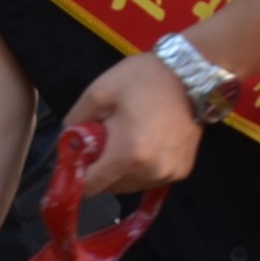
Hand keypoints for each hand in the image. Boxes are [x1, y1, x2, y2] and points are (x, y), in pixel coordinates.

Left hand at [61, 50, 205, 195]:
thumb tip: (66, 146)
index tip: (73, 160)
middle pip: (108, 187)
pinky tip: (145, 142)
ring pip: (128, 185)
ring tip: (127, 137)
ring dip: (119, 170)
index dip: (74, 176)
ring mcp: (170, 174)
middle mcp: (151, 172)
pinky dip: (140, 168)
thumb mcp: (98, 92)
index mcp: (128, 154)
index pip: (89, 186)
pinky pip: (149, 179)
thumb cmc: (144, 79)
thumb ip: (74, 123)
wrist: (193, 73)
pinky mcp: (182, 171)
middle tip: (103, 138)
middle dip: (99, 168)